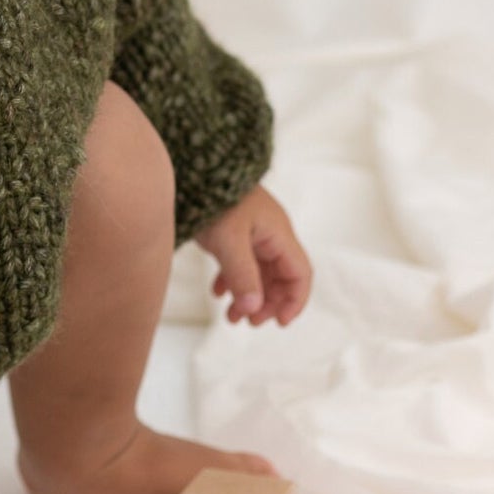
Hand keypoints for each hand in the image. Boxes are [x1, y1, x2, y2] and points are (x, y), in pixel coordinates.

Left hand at [192, 184, 311, 325]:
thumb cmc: (214, 199)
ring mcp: (252, 233)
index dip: (294, 301)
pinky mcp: (234, 232)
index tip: (279, 324)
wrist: (193, 169)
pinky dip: (232, 281)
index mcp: (278, 234)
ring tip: (231, 317)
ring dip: (249, 296)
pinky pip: (241, 263)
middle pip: (280, 278)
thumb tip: (254, 307)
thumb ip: (242, 275)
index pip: (300, 274)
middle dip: (268, 303)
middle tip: (248, 322)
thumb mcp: (229, 241)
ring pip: (259, 273)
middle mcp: (270, 234)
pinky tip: (217, 293)